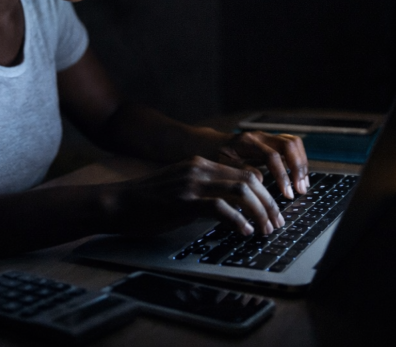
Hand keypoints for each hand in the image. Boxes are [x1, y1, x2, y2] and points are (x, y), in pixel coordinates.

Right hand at [103, 156, 285, 235]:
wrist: (118, 203)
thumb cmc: (148, 201)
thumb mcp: (182, 187)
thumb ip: (206, 190)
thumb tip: (234, 207)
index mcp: (201, 163)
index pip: (246, 172)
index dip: (265, 191)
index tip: (273, 211)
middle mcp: (200, 168)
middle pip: (249, 179)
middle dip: (269, 203)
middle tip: (277, 223)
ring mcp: (192, 183)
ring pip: (241, 191)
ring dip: (259, 211)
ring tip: (266, 229)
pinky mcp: (184, 201)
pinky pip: (220, 208)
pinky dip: (238, 220)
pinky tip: (244, 232)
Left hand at [214, 131, 308, 199]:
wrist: (207, 145)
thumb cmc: (212, 158)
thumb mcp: (220, 167)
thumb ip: (240, 172)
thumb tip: (261, 181)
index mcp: (246, 142)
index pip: (271, 156)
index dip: (281, 176)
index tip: (286, 194)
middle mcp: (259, 136)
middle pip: (289, 144)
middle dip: (298, 167)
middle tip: (300, 190)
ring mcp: (266, 138)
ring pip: (294, 143)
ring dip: (302, 164)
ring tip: (302, 185)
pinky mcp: (270, 143)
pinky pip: (291, 147)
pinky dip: (298, 161)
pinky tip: (298, 178)